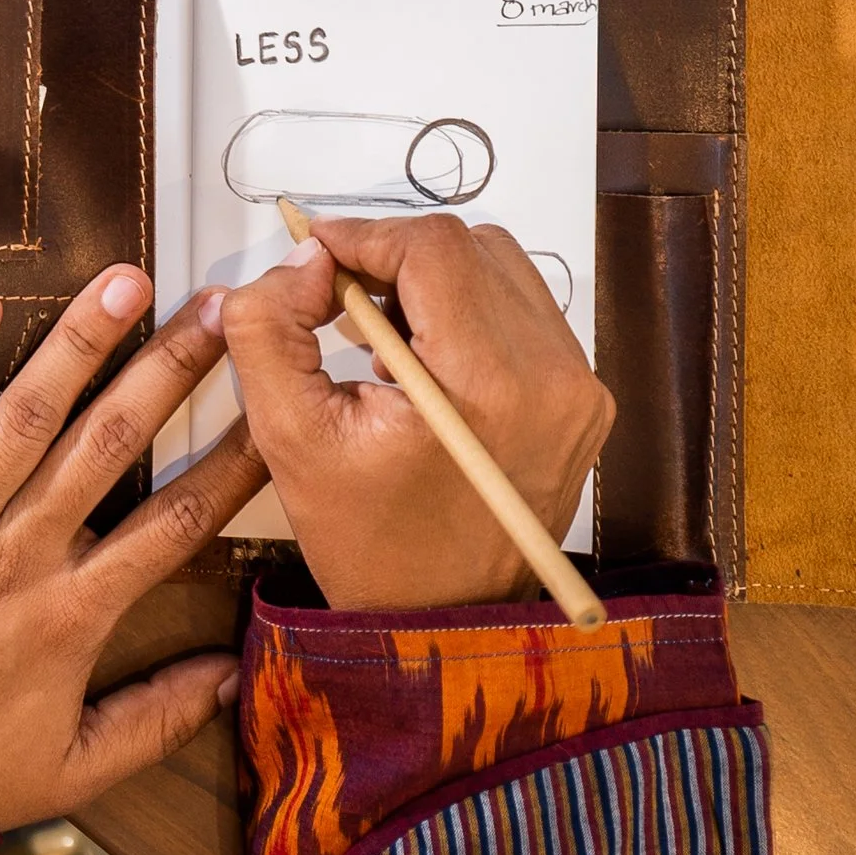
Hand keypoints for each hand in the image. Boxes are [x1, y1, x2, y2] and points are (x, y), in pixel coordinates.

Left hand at [0, 269, 268, 825]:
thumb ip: (157, 721)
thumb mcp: (69, 772)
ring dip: (80, 343)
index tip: (272, 409)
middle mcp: (18, 559)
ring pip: (24, 417)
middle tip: (217, 312)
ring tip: (126, 282)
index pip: (174, 522)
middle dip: (170, 371)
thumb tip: (230, 677)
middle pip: (110, 445)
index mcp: (72, 617)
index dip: (232, 462)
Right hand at [222, 213, 612, 610]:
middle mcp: (554, 377)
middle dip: (396, 258)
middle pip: (470, 248)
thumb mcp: (289, 435)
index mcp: (488, 385)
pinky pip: (525, 314)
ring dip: (435, 282)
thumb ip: (271, 328)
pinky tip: (427, 366)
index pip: (432, 249)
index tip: (316, 254)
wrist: (446, 619)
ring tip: (385, 342)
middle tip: (343, 305)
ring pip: (502, 272)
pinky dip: (469, 316)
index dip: (364, 235)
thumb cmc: (372, 542)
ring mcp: (580, 389)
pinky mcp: (585, 401)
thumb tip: (303, 262)